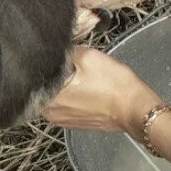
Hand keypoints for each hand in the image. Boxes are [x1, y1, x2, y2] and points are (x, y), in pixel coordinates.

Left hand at [42, 46, 161, 138]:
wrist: (135, 109)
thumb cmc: (115, 85)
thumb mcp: (90, 56)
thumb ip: (68, 50)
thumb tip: (58, 47)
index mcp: (50, 96)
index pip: (35, 75)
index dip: (44, 62)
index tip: (53, 55)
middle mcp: (50, 112)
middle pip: (43, 86)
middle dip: (54, 74)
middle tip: (70, 64)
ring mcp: (61, 120)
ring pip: (54, 96)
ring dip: (63, 86)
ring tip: (79, 77)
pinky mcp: (73, 123)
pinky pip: (65, 105)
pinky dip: (72, 97)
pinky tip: (85, 89)